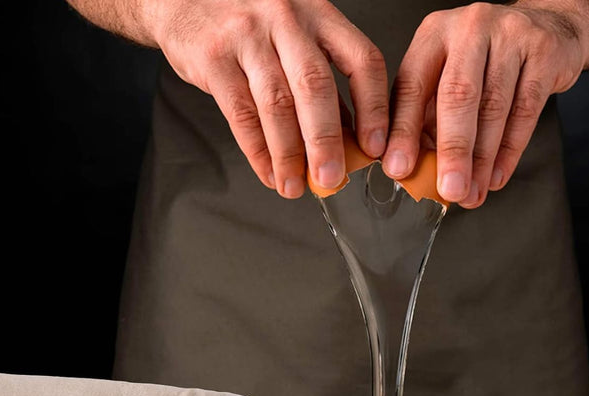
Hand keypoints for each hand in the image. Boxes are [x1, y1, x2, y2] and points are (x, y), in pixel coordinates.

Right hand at [148, 0, 388, 197]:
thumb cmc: (247, 20)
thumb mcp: (294, 36)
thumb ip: (321, 82)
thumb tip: (350, 139)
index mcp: (319, 14)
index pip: (362, 60)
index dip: (373, 108)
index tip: (375, 147)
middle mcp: (286, 19)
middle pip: (315, 86)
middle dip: (326, 141)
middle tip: (332, 178)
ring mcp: (247, 35)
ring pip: (276, 104)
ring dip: (288, 155)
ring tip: (295, 186)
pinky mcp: (213, 56)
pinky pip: (241, 114)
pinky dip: (257, 151)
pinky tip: (268, 173)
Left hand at [383, 2, 585, 207]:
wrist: (546, 28)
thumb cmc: (486, 61)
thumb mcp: (447, 78)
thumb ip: (427, 118)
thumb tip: (411, 170)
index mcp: (435, 34)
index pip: (412, 85)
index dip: (403, 131)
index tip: (399, 168)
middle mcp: (470, 28)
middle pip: (457, 95)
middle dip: (452, 150)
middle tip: (449, 189)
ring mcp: (510, 35)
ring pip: (494, 107)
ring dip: (482, 160)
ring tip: (473, 193)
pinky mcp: (544, 51)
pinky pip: (525, 110)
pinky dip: (510, 150)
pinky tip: (497, 176)